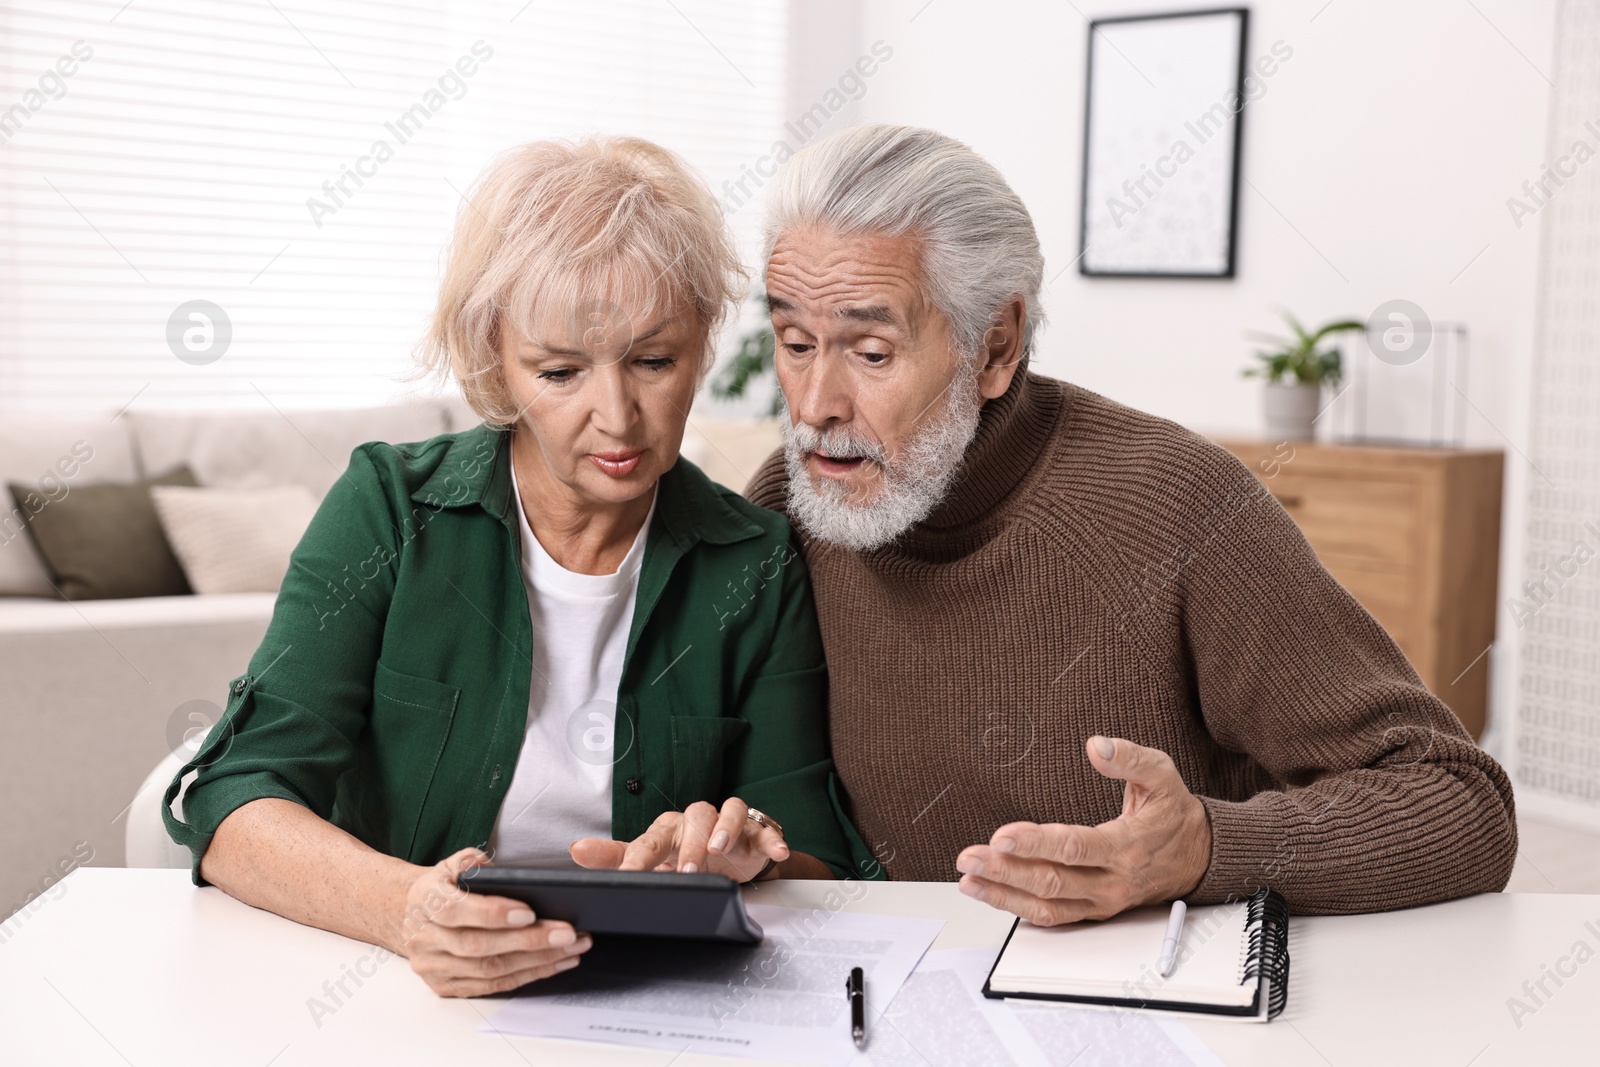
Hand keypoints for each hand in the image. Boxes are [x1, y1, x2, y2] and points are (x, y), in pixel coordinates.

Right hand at [395, 847, 592, 996]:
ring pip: (489, 970)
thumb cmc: (442, 888)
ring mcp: (433, 966)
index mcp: (425, 900)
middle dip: (528, 941)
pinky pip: (490, 986)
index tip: (530, 912)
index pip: (456, 910)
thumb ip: (470, 861)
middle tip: (567, 933)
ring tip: (571, 949)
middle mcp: (425, 937)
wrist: (407, 916)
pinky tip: (554, 964)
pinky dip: (526, 976)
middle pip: (479, 946)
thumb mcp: (450, 864)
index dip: (493, 913)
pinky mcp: (444, 986)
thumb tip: (497, 869)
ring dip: (536, 962)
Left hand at [569, 797, 788, 881]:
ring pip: (729, 810)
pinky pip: (765, 827)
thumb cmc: (684, 855)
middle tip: (688, 871)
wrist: (729, 860)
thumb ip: (615, 857)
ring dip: (726, 827)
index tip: (632, 877)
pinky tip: (776, 849)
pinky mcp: (756, 831)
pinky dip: (771, 836)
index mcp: (669, 829)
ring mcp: (729, 823)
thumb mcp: (651, 860)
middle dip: (691, 844)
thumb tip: (576, 850)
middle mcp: (697, 820)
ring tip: (722, 849)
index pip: (651, 838)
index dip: (641, 857)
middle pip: (694, 818)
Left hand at [955, 736, 1211, 925]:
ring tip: (967, 880)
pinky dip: (1017, 908)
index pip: (1074, 847)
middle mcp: (1112, 881)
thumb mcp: (1162, 774)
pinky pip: (1052, 917)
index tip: (1001, 834)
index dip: (1035, 843)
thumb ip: (1130, 757)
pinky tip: (990, 893)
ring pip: (1047, 906)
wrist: (1199, 857)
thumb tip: (1095, 744)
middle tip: (968, 857)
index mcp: (1126, 846)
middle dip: (1005, 870)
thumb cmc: (1173, 812)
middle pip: (1052, 881)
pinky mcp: (1093, 911)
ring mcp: (1102, 901)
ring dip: (1003, 894)